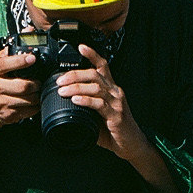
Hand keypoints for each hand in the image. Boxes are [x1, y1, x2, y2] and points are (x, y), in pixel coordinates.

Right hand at [0, 48, 41, 137]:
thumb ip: (11, 50)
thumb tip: (27, 32)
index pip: (5, 64)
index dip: (20, 61)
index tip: (32, 58)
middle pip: (22, 85)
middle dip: (35, 83)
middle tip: (39, 81)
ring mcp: (1, 102)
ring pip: (28, 99)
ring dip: (37, 95)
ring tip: (38, 90)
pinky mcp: (8, 115)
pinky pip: (29, 110)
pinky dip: (36, 105)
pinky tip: (34, 100)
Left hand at [57, 45, 148, 162]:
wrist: (132, 145)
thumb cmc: (114, 131)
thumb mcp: (99, 115)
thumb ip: (86, 108)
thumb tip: (66, 106)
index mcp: (111, 89)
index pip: (103, 66)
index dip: (92, 55)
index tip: (80, 47)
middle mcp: (115, 92)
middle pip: (94, 74)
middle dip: (75, 75)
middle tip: (60, 80)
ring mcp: (116, 103)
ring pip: (95, 87)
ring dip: (76, 87)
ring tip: (63, 91)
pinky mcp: (116, 115)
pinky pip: (99, 104)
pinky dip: (86, 100)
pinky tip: (76, 100)